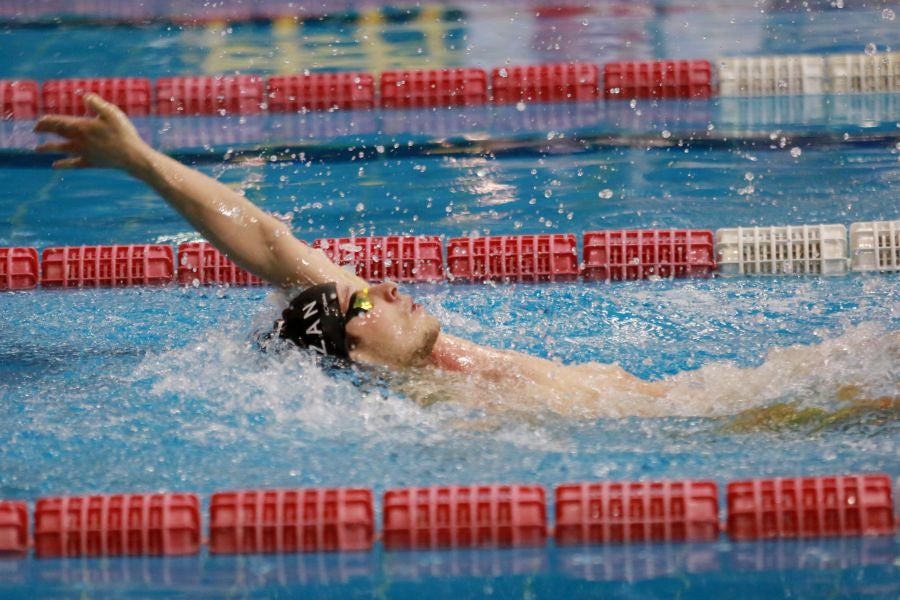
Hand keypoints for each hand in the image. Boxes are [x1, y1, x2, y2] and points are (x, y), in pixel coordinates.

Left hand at [34, 93, 150, 172]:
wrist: (131, 156)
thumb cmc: (123, 133)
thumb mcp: (111, 112)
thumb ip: (96, 103)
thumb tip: (83, 95)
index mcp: (82, 126)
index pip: (58, 122)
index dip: (47, 121)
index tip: (39, 120)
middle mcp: (79, 140)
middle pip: (57, 134)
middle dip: (44, 131)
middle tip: (35, 130)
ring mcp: (83, 152)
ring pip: (61, 149)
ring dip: (47, 148)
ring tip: (36, 149)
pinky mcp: (90, 162)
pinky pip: (73, 163)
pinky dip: (63, 164)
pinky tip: (54, 166)